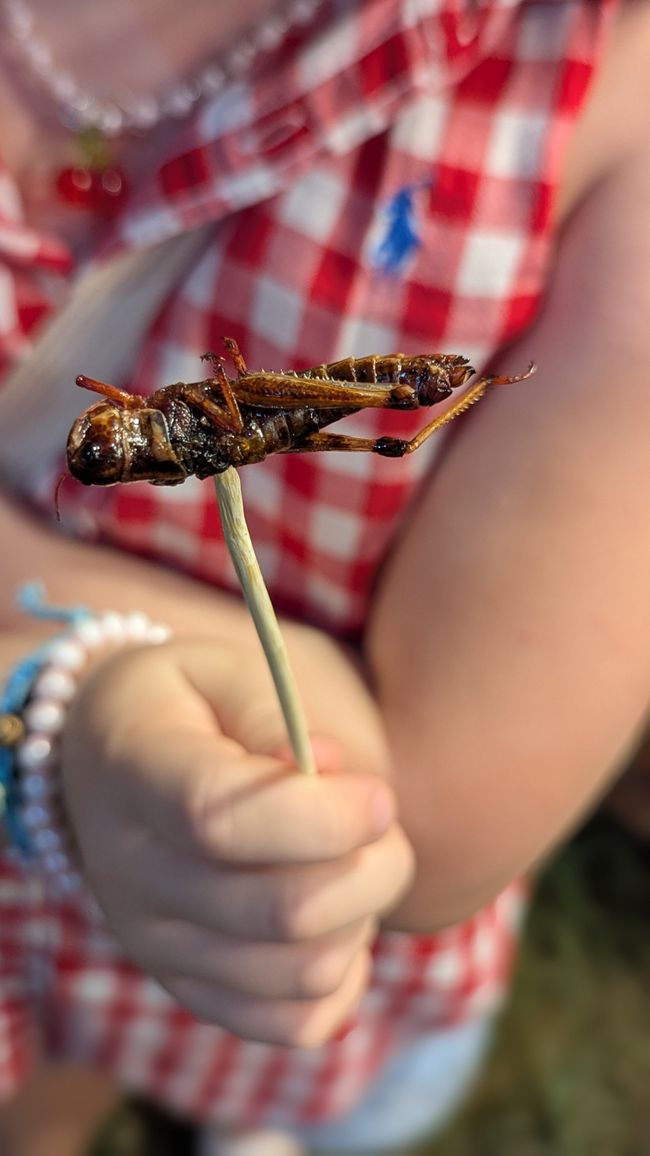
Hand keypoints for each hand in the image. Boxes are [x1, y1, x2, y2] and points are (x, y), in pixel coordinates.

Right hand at [61, 636, 413, 1045]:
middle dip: (371, 866)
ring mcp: (151, 940)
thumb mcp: (235, 666)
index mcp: (132, 765)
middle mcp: (126, 867)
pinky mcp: (187, 986)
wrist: (123, 750)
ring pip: (300, 973)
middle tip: (383, 817)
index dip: (319, 818)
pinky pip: (293, 1022)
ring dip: (362, 915)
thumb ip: (280, 714)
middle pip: (277, 912)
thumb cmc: (201, 696)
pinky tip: (337, 914)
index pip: (216, 819)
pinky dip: (342, 976)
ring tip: (353, 858)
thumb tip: (328, 774)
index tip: (379, 797)